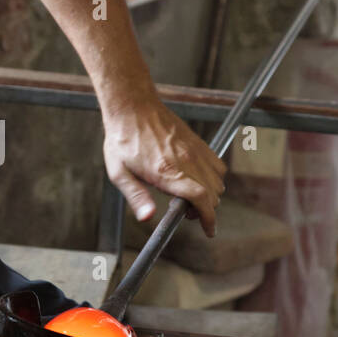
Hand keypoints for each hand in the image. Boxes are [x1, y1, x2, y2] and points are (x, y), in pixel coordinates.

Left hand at [102, 96, 226, 236]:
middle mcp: (186, 161)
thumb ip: (136, 197)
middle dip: (205, 210)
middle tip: (185, 212)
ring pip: (218, 182)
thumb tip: (148, 218)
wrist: (133, 106)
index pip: (200, 199)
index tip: (208, 230)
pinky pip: (218, 166)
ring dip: (210, 195)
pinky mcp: (198, 143)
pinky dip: (214, 178)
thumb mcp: (119, 172)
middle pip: (212, 195)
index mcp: (167, 172)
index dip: (208, 219)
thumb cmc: (123, 139)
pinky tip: (196, 179)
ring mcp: (194, 151)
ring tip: (188, 196)